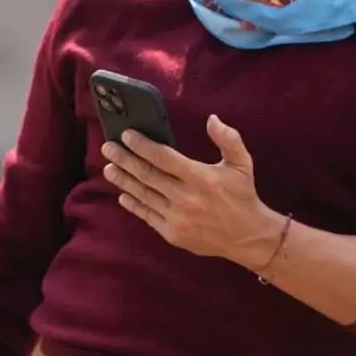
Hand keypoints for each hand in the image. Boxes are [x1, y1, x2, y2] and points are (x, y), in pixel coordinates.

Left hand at [102, 115, 282, 267]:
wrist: (247, 236)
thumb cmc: (242, 195)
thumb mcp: (242, 164)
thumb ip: (228, 139)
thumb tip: (211, 119)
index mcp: (201, 178)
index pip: (163, 157)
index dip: (142, 145)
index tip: (127, 135)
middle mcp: (186, 198)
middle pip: (147, 175)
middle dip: (124, 159)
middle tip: (108, 147)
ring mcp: (177, 218)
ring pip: (143, 195)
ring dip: (123, 180)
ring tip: (108, 168)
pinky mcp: (172, 234)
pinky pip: (147, 216)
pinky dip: (133, 204)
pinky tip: (123, 194)